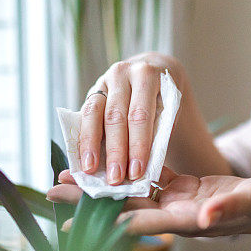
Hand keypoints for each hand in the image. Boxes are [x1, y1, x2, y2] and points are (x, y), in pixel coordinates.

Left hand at [47, 167, 250, 237]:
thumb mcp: (249, 200)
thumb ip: (226, 207)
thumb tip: (205, 216)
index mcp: (185, 220)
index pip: (140, 221)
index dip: (105, 220)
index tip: (74, 221)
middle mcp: (173, 214)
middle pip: (122, 207)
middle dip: (88, 201)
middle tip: (51, 192)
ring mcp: (175, 202)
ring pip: (130, 193)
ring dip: (101, 186)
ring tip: (70, 176)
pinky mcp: (181, 189)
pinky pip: (147, 180)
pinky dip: (127, 172)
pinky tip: (108, 162)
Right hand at [80, 52, 185, 183]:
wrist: (153, 71)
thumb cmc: (164, 96)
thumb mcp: (169, 108)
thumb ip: (158, 132)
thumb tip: (142, 167)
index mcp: (147, 75)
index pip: (141, 116)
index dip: (137, 146)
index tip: (136, 172)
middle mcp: (123, 73)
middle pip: (116, 117)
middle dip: (115, 151)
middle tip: (114, 178)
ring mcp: (104, 80)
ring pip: (94, 114)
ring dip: (90, 145)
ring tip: (90, 170)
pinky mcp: (92, 90)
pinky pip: (83, 114)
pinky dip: (82, 137)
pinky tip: (82, 157)